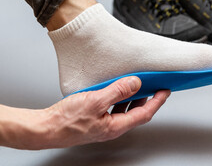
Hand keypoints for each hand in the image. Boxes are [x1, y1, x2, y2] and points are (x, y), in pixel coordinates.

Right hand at [38, 76, 169, 148]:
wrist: (46, 128)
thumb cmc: (66, 120)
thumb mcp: (96, 101)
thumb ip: (117, 91)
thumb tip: (135, 83)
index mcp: (115, 126)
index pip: (144, 113)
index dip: (157, 102)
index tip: (165, 91)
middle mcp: (111, 127)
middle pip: (136, 112)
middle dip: (148, 99)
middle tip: (154, 86)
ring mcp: (103, 124)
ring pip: (124, 110)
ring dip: (133, 97)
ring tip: (137, 84)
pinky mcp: (95, 119)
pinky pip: (113, 107)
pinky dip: (118, 97)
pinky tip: (114, 89)